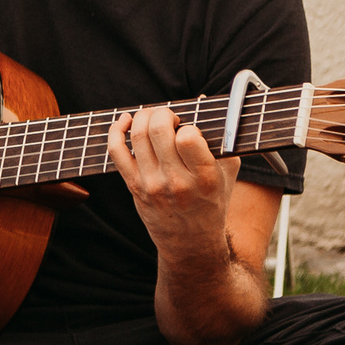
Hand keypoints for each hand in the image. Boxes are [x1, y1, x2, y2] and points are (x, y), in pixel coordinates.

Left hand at [107, 103, 240, 259]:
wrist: (191, 242)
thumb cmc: (213, 202)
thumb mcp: (227, 173)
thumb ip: (222, 139)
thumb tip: (204, 101)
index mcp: (205, 178)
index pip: (188, 138)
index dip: (188, 126)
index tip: (191, 131)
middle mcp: (176, 182)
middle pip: (159, 131)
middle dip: (163, 113)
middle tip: (170, 117)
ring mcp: (151, 185)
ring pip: (137, 136)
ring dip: (143, 116)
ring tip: (153, 117)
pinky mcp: (134, 186)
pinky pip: (116, 151)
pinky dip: (116, 130)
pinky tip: (125, 120)